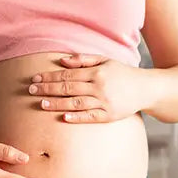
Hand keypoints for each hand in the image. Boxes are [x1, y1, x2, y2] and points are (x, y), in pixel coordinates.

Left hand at [28, 53, 144, 122]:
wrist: (146, 89)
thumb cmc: (122, 73)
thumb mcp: (105, 60)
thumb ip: (83, 59)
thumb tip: (61, 60)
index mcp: (97, 72)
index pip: (68, 74)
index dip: (50, 76)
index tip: (35, 78)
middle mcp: (99, 87)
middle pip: (68, 88)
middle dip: (48, 89)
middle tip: (31, 90)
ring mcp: (105, 102)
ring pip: (76, 102)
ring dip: (57, 103)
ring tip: (41, 104)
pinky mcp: (109, 116)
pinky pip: (90, 117)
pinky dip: (77, 117)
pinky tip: (64, 117)